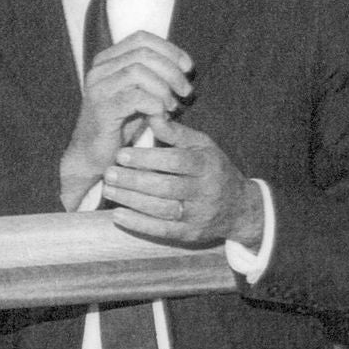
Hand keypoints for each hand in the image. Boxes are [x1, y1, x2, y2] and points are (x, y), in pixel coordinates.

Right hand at [60, 32, 193, 207]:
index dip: (170, 49)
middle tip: (186, 91)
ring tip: (173, 106)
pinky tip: (162, 116)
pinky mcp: (102, 109)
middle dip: (172, 70)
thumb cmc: (122, 124)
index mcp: (107, 60)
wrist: (94, 156)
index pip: (142, 38)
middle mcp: (99, 70)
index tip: (188, 68)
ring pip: (138, 71)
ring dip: (164, 88)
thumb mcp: (140, 93)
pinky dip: (155, 105)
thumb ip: (155, 75)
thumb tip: (185, 66)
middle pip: (143, 53)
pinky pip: (136, 97)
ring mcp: (98, 88)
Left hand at [100, 117, 262, 246]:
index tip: (121, 155)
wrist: (240, 208)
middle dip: (134, 180)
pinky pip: (163, 230)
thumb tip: (152, 114)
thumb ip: (176, 133)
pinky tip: (117, 215)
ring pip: (162, 209)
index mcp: (206, 165)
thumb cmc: (213, 169)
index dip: (147, 158)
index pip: (176, 161)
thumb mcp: (202, 146)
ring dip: (132, 201)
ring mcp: (198, 215)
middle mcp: (205, 191)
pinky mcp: (190, 234)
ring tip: (109, 190)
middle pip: (166, 187)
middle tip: (109, 173)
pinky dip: (139, 224)